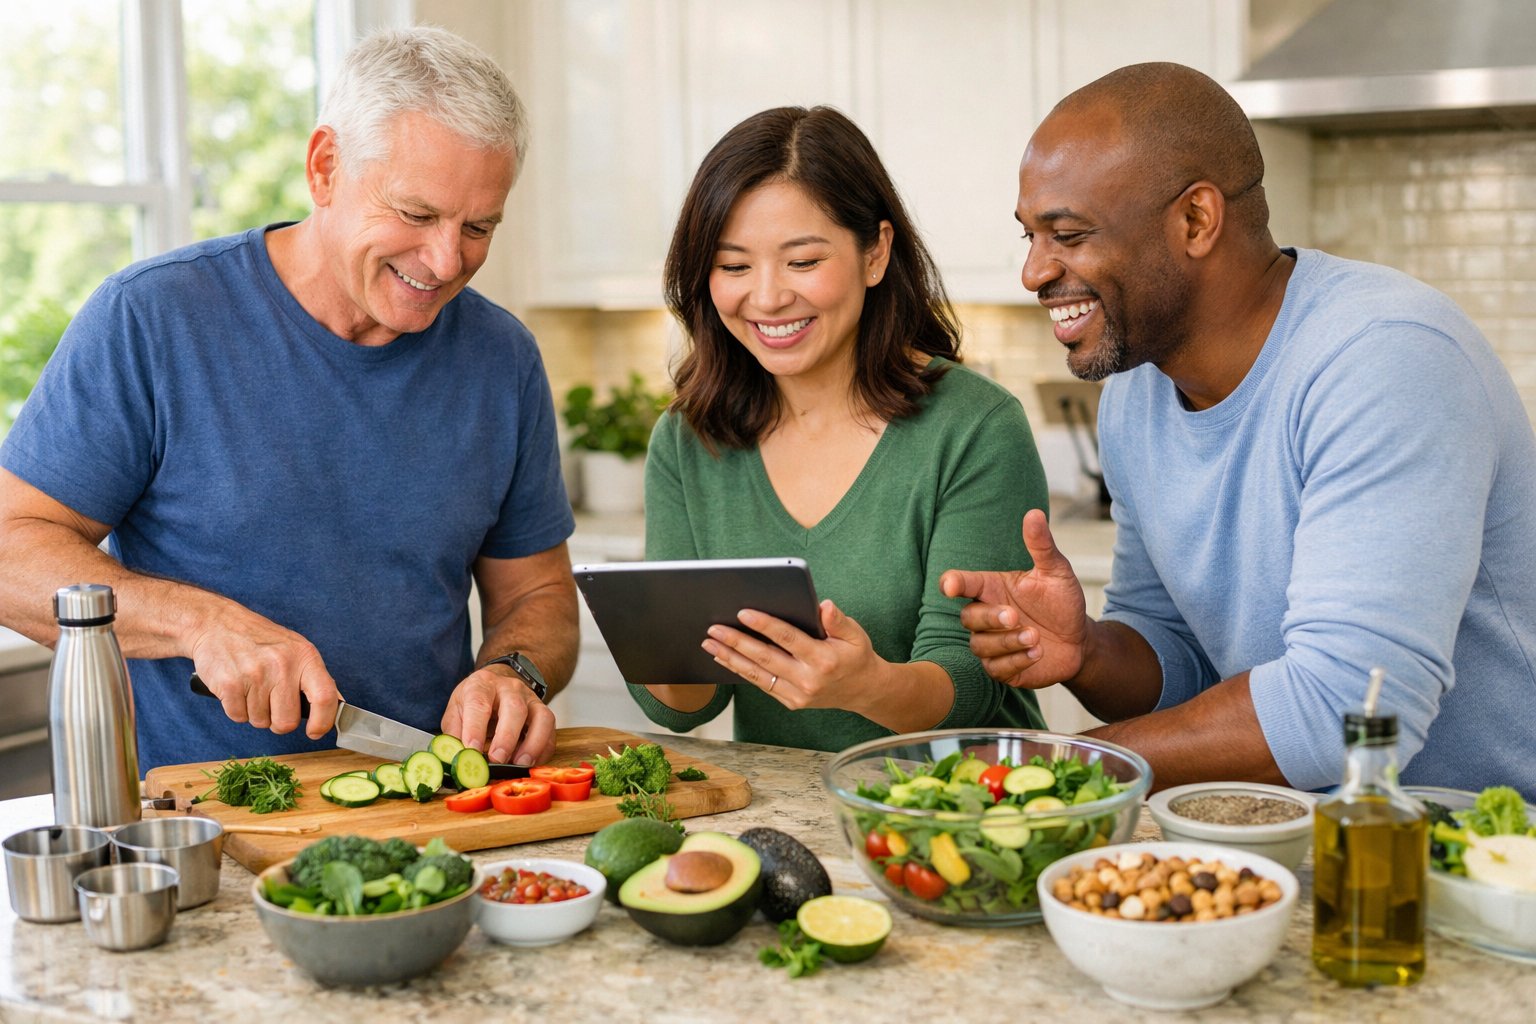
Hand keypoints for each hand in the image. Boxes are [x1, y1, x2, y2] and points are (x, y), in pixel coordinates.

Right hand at [188, 617, 339, 739]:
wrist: (217, 623)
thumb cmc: (260, 640)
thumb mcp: (295, 649)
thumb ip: (315, 677)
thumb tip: (336, 705)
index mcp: (305, 656)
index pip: (325, 697)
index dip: (323, 721)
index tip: (315, 732)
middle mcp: (282, 665)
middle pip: (287, 722)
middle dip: (278, 721)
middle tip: (271, 703)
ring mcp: (255, 674)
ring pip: (260, 722)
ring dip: (255, 712)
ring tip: (250, 688)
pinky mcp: (229, 684)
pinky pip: (238, 717)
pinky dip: (236, 709)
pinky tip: (236, 689)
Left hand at [441, 663, 555, 766]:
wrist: (498, 685)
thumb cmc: (474, 702)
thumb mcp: (456, 711)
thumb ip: (454, 734)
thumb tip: (457, 759)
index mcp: (482, 685)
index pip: (479, 703)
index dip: (475, 728)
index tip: (472, 751)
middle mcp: (509, 688)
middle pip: (514, 708)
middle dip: (507, 737)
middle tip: (497, 760)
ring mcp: (531, 699)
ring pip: (541, 717)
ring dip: (533, 743)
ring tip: (520, 764)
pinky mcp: (544, 713)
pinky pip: (551, 732)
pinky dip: (543, 750)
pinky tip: (530, 764)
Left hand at [702, 599, 884, 711]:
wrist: (863, 691)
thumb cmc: (856, 656)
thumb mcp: (855, 635)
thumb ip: (838, 620)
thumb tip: (824, 605)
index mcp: (824, 660)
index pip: (788, 639)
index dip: (765, 625)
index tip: (743, 612)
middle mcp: (808, 680)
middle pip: (765, 658)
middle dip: (736, 642)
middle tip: (714, 629)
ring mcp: (798, 695)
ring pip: (757, 675)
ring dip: (731, 658)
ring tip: (710, 644)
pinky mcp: (791, 702)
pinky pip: (762, 685)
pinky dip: (742, 671)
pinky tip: (726, 658)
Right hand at [939, 508, 1089, 687]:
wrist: (1079, 641)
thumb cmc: (1062, 602)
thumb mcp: (1056, 572)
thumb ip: (1042, 546)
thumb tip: (1034, 514)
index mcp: (993, 588)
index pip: (963, 583)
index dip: (953, 583)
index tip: (950, 585)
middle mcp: (987, 615)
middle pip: (968, 618)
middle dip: (990, 618)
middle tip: (1014, 616)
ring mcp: (992, 643)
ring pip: (980, 646)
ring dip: (1007, 642)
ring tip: (1035, 637)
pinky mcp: (1002, 667)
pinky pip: (995, 668)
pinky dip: (1016, 661)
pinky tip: (1036, 653)